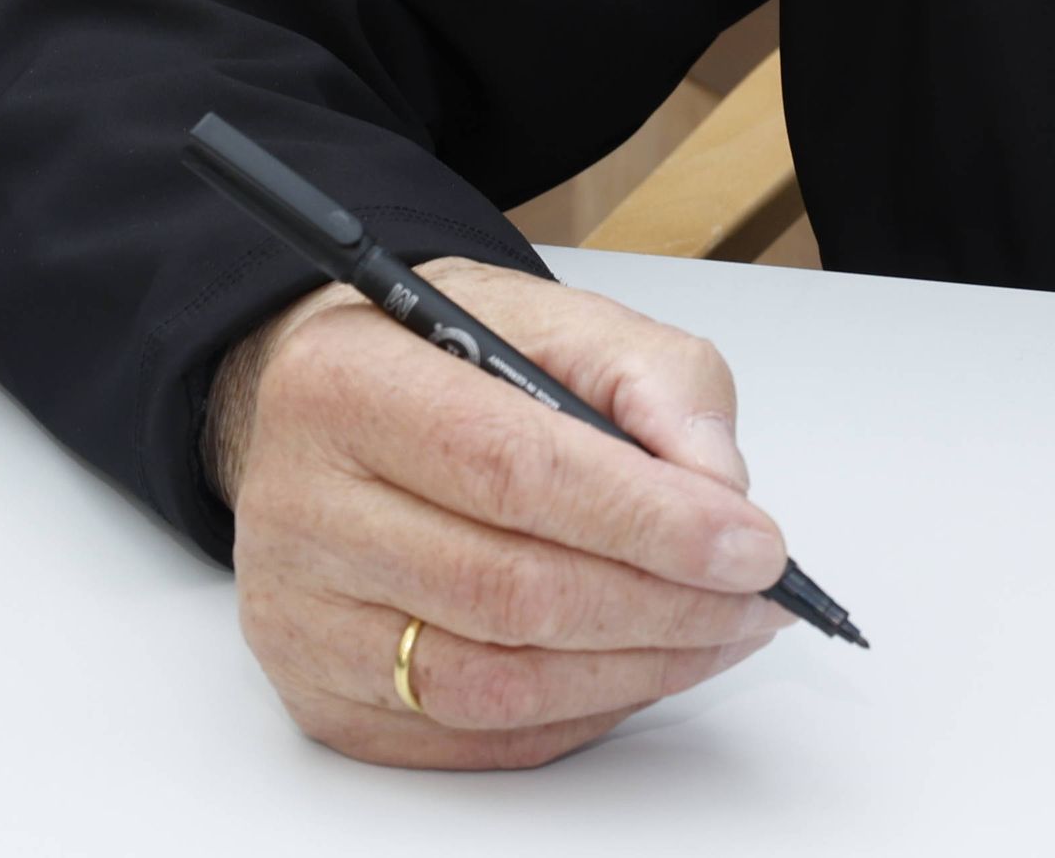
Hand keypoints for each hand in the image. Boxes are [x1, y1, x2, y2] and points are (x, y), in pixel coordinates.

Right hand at [211, 262, 790, 768]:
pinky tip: (639, 666)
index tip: (751, 544)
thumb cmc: (449, 359)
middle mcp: (301, 508)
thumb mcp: (559, 319)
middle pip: (508, 589)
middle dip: (662, 604)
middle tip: (754, 597)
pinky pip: (473, 734)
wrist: (332, 405)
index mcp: (350, 385)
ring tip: (716, 633)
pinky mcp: (320, 698)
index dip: (647, 519)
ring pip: (492, 683)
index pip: (513, 469)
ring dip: (633, 669)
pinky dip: (578, 711)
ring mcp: (300, 618)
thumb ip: (656, 382)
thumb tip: (719, 491)